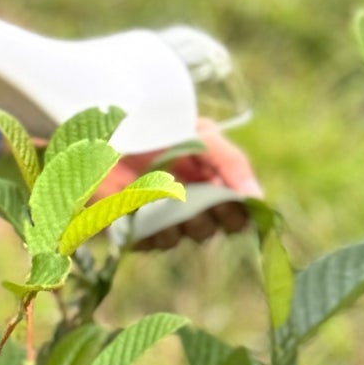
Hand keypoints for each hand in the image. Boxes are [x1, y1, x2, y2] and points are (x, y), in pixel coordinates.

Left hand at [99, 119, 261, 251]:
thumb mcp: (201, 135)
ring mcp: (158, 215)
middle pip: (208, 230)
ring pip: (177, 238)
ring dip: (170, 219)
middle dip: (200, 215)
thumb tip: (258, 198)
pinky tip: (136, 202)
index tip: (225, 199)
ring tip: (155, 189)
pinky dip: (144, 225)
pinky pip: (147, 241)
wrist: (105, 124)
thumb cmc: (156, 125)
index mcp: (209, 180)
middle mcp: (187, 202)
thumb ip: (232, 163)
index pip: (236, 214)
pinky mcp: (131, 223)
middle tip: (186, 193)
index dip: (235, 213)